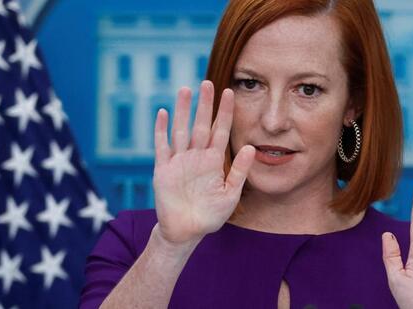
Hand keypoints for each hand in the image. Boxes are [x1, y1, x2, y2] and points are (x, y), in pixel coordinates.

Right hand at [152, 81, 254, 244]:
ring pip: (181, 130)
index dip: (225, 112)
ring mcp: (179, 161)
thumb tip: (251, 148)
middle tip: (208, 82)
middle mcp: (197, 156)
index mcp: (213, 160)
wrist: (187, 231)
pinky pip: (162, 146)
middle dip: (204, 104)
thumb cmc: (211, 215)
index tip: (230, 92)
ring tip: (186, 90)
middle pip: (201, 124)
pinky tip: (163, 113)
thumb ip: (239, 171)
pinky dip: (161, 130)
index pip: (220, 130)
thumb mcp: (230, 194)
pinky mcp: (163, 169)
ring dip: (183, 111)